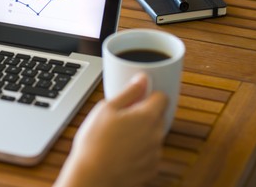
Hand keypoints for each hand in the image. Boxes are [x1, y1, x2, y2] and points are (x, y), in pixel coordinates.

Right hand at [54, 73, 168, 186]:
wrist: (93, 175)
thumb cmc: (96, 142)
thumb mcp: (107, 108)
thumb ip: (129, 91)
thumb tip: (141, 79)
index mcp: (148, 117)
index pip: (162, 97)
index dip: (149, 94)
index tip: (138, 96)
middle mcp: (157, 135)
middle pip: (158, 116)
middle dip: (143, 114)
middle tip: (122, 116)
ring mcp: (155, 154)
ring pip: (153, 135)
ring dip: (141, 133)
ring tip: (118, 136)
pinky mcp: (150, 169)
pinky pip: (149, 153)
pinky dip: (139, 150)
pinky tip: (121, 151)